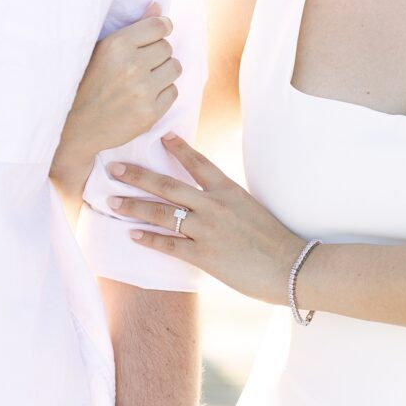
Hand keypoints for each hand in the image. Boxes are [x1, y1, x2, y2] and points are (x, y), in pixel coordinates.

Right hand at [51, 2, 180, 190]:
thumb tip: (157, 6)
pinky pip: (173, 92)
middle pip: (167, 47)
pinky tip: (143, 96)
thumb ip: (133, 28)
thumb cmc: (86, 83)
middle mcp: (132, 66)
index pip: (160, 26)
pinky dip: (162, 93)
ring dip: (163, 72)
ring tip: (144, 79)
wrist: (75, 127)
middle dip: (157, 53)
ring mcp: (143, 91)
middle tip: (141, 63)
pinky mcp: (150, 113)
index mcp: (117, 45)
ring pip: (174, 68)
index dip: (161, 29)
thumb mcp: (102, 49)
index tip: (155, 36)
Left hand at [106, 133, 305, 305]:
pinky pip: (169, 244)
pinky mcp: (204, 255)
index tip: (160, 136)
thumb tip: (204, 197)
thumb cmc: (274, 240)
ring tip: (112, 202)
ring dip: (133, 206)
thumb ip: (225, 200)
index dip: (177, 148)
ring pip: (161, 213)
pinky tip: (132, 234)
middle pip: (167, 185)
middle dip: (137, 175)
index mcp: (228, 190)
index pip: (198, 162)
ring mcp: (207, 230)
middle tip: (113, 168)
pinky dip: (149, 239)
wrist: (293, 268)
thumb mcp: (250, 209)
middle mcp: (214, 205)